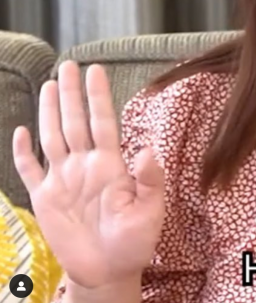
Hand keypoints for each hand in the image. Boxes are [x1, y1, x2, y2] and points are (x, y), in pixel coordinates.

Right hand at [13, 61, 164, 288]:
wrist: (107, 273)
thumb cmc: (133, 243)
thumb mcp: (150, 213)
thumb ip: (150, 181)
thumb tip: (149, 149)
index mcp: (109, 165)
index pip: (102, 122)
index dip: (97, 96)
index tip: (95, 69)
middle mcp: (84, 165)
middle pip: (75, 122)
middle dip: (70, 93)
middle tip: (67, 65)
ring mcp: (63, 180)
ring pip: (53, 137)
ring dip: (49, 112)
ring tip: (48, 85)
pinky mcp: (45, 199)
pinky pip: (30, 171)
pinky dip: (23, 153)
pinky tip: (21, 132)